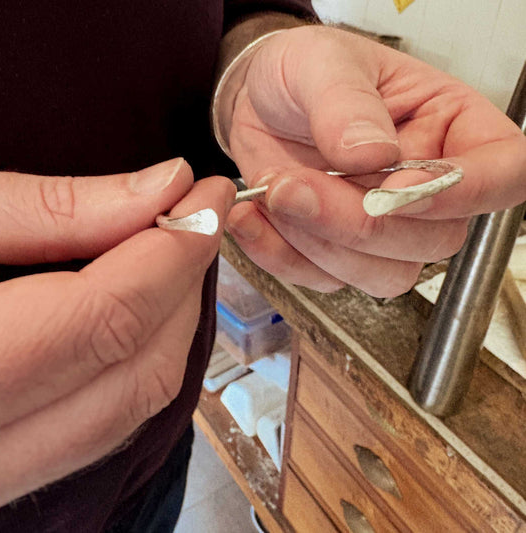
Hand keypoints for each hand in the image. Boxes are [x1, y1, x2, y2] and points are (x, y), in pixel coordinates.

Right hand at [0, 159, 235, 508]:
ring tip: (178, 253)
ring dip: (173, 323)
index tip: (209, 195)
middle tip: (199, 217)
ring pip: (131, 407)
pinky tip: (141, 306)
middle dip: (185, 285)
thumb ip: (50, 209)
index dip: (176, 250)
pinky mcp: (2, 467)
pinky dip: (140, 358)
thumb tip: (164, 187)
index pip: (108, 316)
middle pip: (136, 370)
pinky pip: (103, 421)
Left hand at [224, 26, 525, 295]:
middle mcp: (426, 187)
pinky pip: (324, 279)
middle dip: (360, 223)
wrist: (257, 104)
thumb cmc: (302, 74)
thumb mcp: (321, 64)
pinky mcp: (339, 251)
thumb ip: (348, 103)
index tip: (396, 187)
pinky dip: (283, 256)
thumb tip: (375, 152)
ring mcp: (385, 226)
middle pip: (433, 240)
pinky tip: (255, 217)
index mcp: (451, 129)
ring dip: (320, 243)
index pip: (501, 172)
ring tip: (274, 191)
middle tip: (298, 184)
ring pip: (382, 273)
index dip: (460, 193)